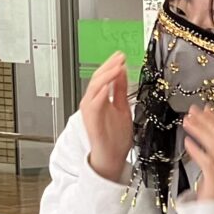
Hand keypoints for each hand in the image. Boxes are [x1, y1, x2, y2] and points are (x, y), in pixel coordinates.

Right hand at [78, 54, 133, 183]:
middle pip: (98, 78)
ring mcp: (90, 110)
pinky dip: (100, 94)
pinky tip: (107, 86)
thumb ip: (121, 90)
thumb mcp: (122, 108)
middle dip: (109, 66)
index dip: (111, 65)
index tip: (121, 56)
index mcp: (100, 99)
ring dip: (106, 76)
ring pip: (95, 88)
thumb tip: (122, 72)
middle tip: (119, 57)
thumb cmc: (116, 137)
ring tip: (116, 67)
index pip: (104, 77)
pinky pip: (94, 104)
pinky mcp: (91, 120)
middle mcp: (92, 102)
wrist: (112, 157)